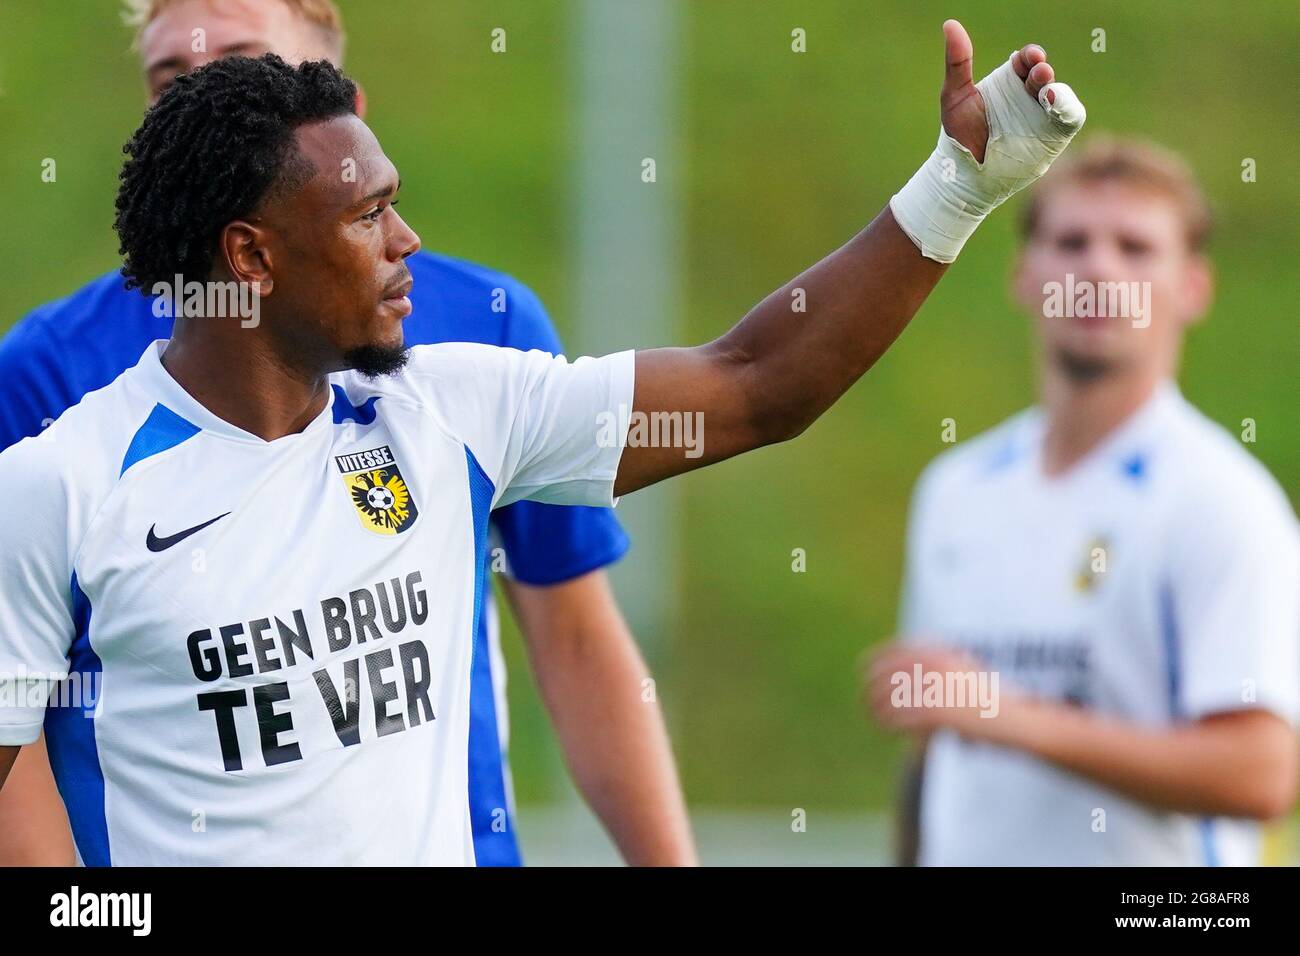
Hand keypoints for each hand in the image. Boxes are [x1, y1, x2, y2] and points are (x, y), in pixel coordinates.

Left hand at [864, 640, 1013, 738]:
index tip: (862, 669)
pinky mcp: (937, 713)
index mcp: (939, 654)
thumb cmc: (988, 699)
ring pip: (889, 699)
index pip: (894, 651)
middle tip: (865, 702)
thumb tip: (902, 667)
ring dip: (877, 710)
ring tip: (874, 719)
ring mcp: (935, 689)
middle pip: (887, 675)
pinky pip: (901, 718)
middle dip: (871, 689)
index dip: (874, 660)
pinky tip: (887, 731)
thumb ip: (936, 664)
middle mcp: (935, 668)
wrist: (1014, 719)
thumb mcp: (962, 671)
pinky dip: (890, 725)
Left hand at [939, 19, 1058, 163]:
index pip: (1026, 61)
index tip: (1028, 57)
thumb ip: (957, 62)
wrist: (963, 174)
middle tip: (1039, 71)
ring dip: (1058, 91)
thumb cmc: (959, 134)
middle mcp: (1029, 95)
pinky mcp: (1053, 136)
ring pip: (1060, 95)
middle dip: (1043, 71)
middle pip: (1044, 75)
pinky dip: (1068, 109)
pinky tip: (1056, 106)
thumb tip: (950, 24)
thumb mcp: (955, 96)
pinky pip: (1070, 118)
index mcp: (1011, 81)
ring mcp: (1043, 116)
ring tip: (1047, 92)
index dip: (1030, 56)